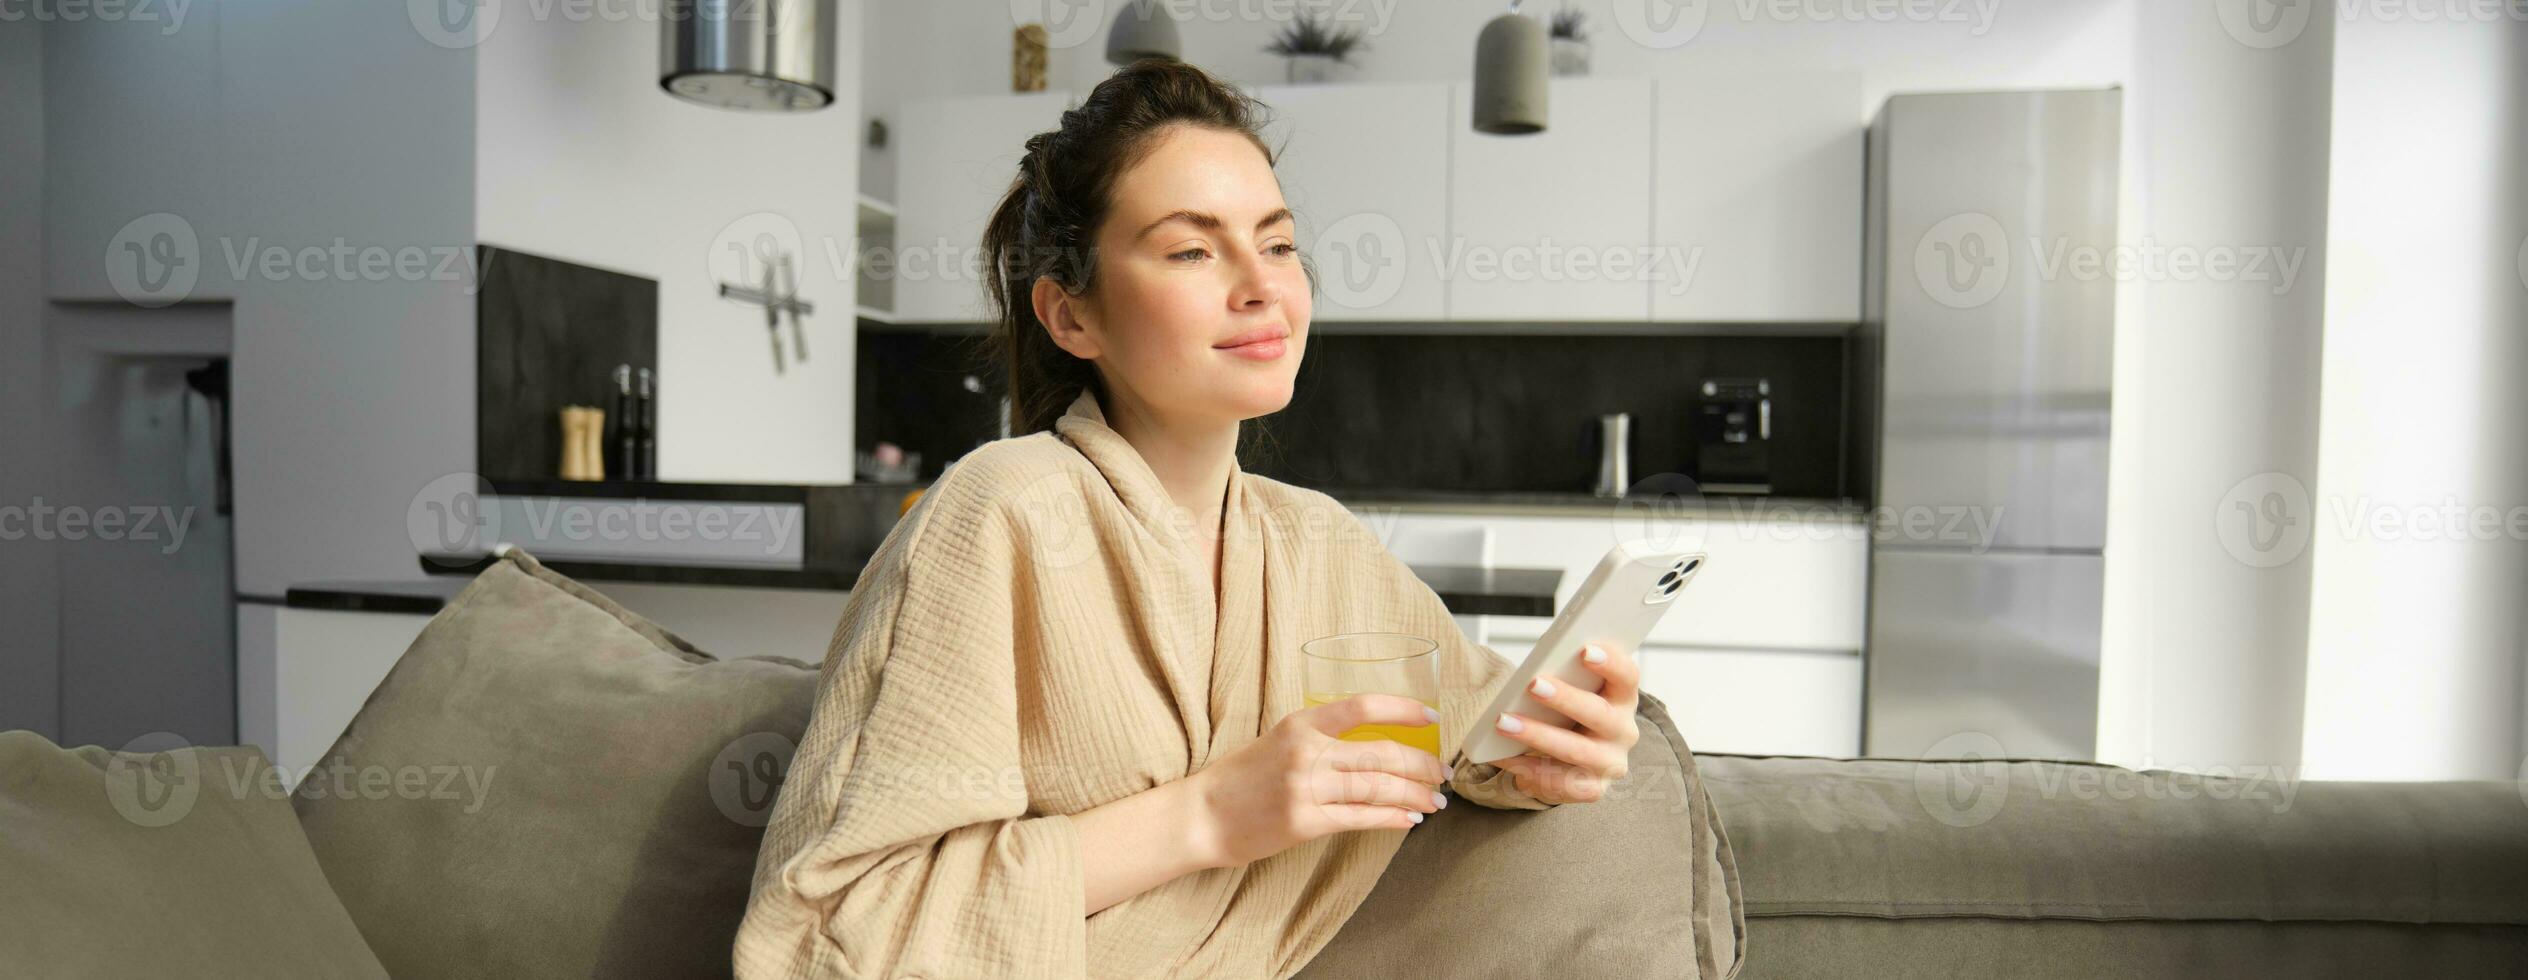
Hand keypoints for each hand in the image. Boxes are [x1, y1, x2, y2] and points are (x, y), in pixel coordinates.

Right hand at [1185, 694, 1452, 868]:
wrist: (1202, 815)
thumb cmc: (1242, 779)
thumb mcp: (1279, 741)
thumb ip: (1322, 740)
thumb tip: (1377, 749)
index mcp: (1301, 723)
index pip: (1363, 707)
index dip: (1404, 710)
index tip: (1433, 717)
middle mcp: (1306, 751)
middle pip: (1381, 753)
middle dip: (1421, 763)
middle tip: (1444, 772)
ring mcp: (1305, 787)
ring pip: (1377, 788)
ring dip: (1414, 794)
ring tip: (1435, 800)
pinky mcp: (1305, 822)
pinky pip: (1361, 818)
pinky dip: (1392, 818)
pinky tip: (1410, 819)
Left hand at [1487, 643, 1640, 803]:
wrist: (1567, 759)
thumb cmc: (1567, 713)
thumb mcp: (1571, 692)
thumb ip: (1564, 679)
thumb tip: (1533, 674)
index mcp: (1623, 697)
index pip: (1627, 676)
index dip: (1611, 662)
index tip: (1584, 650)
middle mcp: (1624, 731)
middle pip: (1599, 713)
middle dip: (1564, 698)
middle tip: (1532, 684)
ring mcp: (1611, 763)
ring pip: (1576, 749)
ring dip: (1537, 734)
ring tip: (1503, 722)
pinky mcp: (1593, 789)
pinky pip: (1562, 782)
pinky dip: (1529, 768)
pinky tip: (1503, 756)